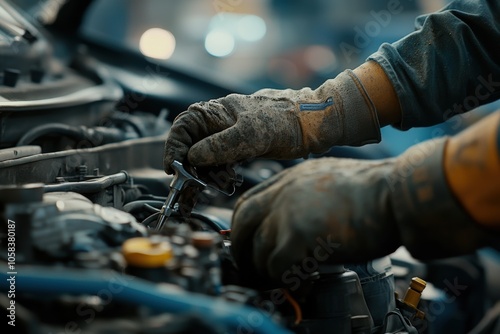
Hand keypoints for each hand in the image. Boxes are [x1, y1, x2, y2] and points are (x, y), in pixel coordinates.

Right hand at [163, 70, 380, 172]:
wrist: (314, 124)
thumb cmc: (285, 121)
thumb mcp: (251, 134)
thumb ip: (220, 145)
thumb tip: (193, 157)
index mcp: (216, 112)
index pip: (183, 128)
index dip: (174, 147)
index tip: (173, 169)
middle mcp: (219, 123)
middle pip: (192, 145)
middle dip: (191, 168)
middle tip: (192, 189)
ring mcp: (230, 136)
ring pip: (207, 157)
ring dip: (208, 175)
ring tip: (221, 185)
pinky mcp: (241, 147)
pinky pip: (222, 163)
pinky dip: (222, 175)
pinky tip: (229, 182)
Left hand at [230, 157, 399, 281]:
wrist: (399, 194)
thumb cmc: (375, 192)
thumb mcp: (329, 183)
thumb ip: (305, 198)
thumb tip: (295, 226)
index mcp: (290, 179)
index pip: (248, 204)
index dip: (242, 228)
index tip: (245, 245)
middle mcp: (283, 193)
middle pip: (242, 225)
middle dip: (241, 253)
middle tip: (252, 272)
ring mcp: (288, 212)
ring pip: (259, 251)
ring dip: (269, 272)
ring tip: (286, 282)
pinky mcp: (299, 235)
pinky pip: (278, 268)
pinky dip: (289, 282)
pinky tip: (307, 285)